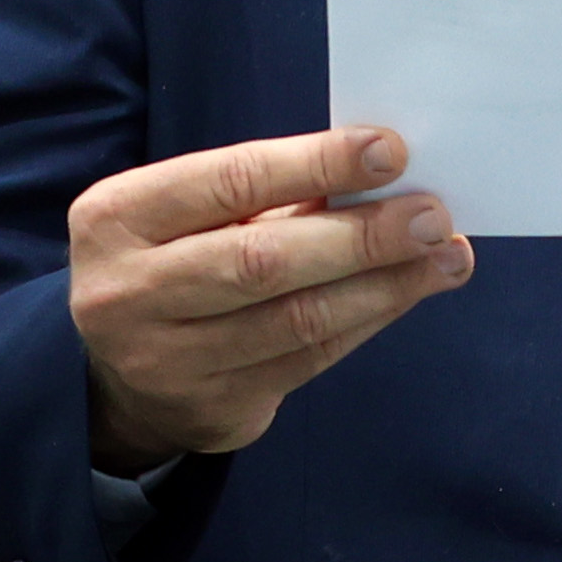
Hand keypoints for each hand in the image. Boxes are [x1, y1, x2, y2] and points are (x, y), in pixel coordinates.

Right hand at [68, 126, 476, 468]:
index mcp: (115, 218)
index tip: (390, 151)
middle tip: (432, 217)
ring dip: (385, 285)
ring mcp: (166, 360)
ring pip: (296, 320)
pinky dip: (369, 320)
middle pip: (263, 260)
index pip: (228, 181)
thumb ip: (269, 196)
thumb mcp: (191, 219)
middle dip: (360, 236)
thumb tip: (381, 173)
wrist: (118, 379)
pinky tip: (408, 292)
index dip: (315, 163)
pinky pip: (310, 360)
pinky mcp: (212, 409)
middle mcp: (126, 292)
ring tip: (446, 257)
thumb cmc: (174, 265)